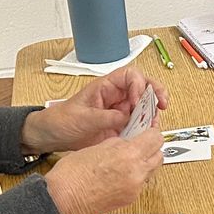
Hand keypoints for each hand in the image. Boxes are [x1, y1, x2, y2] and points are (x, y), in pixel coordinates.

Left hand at [19, 68, 162, 154]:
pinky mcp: (120, 127)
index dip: (138, 85)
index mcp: (105, 87)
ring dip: (152, 113)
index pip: (130, 75)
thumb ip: (105, 117)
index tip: (137, 100)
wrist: (51, 137)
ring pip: (144, 107)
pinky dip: (145, 129)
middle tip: (162, 105)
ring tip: (153, 124)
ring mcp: (119, 112)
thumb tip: (126, 118)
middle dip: (155, 94)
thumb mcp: (82, 118)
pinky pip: (138, 125)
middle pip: (143, 88)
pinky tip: (146, 134)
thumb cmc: (61, 120)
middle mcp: (116, 97)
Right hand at [42, 127, 172, 213]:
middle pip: (159, 155)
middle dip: (151, 148)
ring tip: (128, 160)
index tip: (146, 131)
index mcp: (128, 155)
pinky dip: (136, 177)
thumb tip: (129, 140)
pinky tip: (121, 174)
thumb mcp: (97, 146)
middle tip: (139, 144)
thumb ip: (118, 142)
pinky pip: (141, 184)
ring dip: (145, 163)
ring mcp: (135, 188)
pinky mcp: (130, 199)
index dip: (151, 132)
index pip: (155, 138)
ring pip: (152, 170)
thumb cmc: (72, 174)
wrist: (62, 199)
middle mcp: (136, 173)